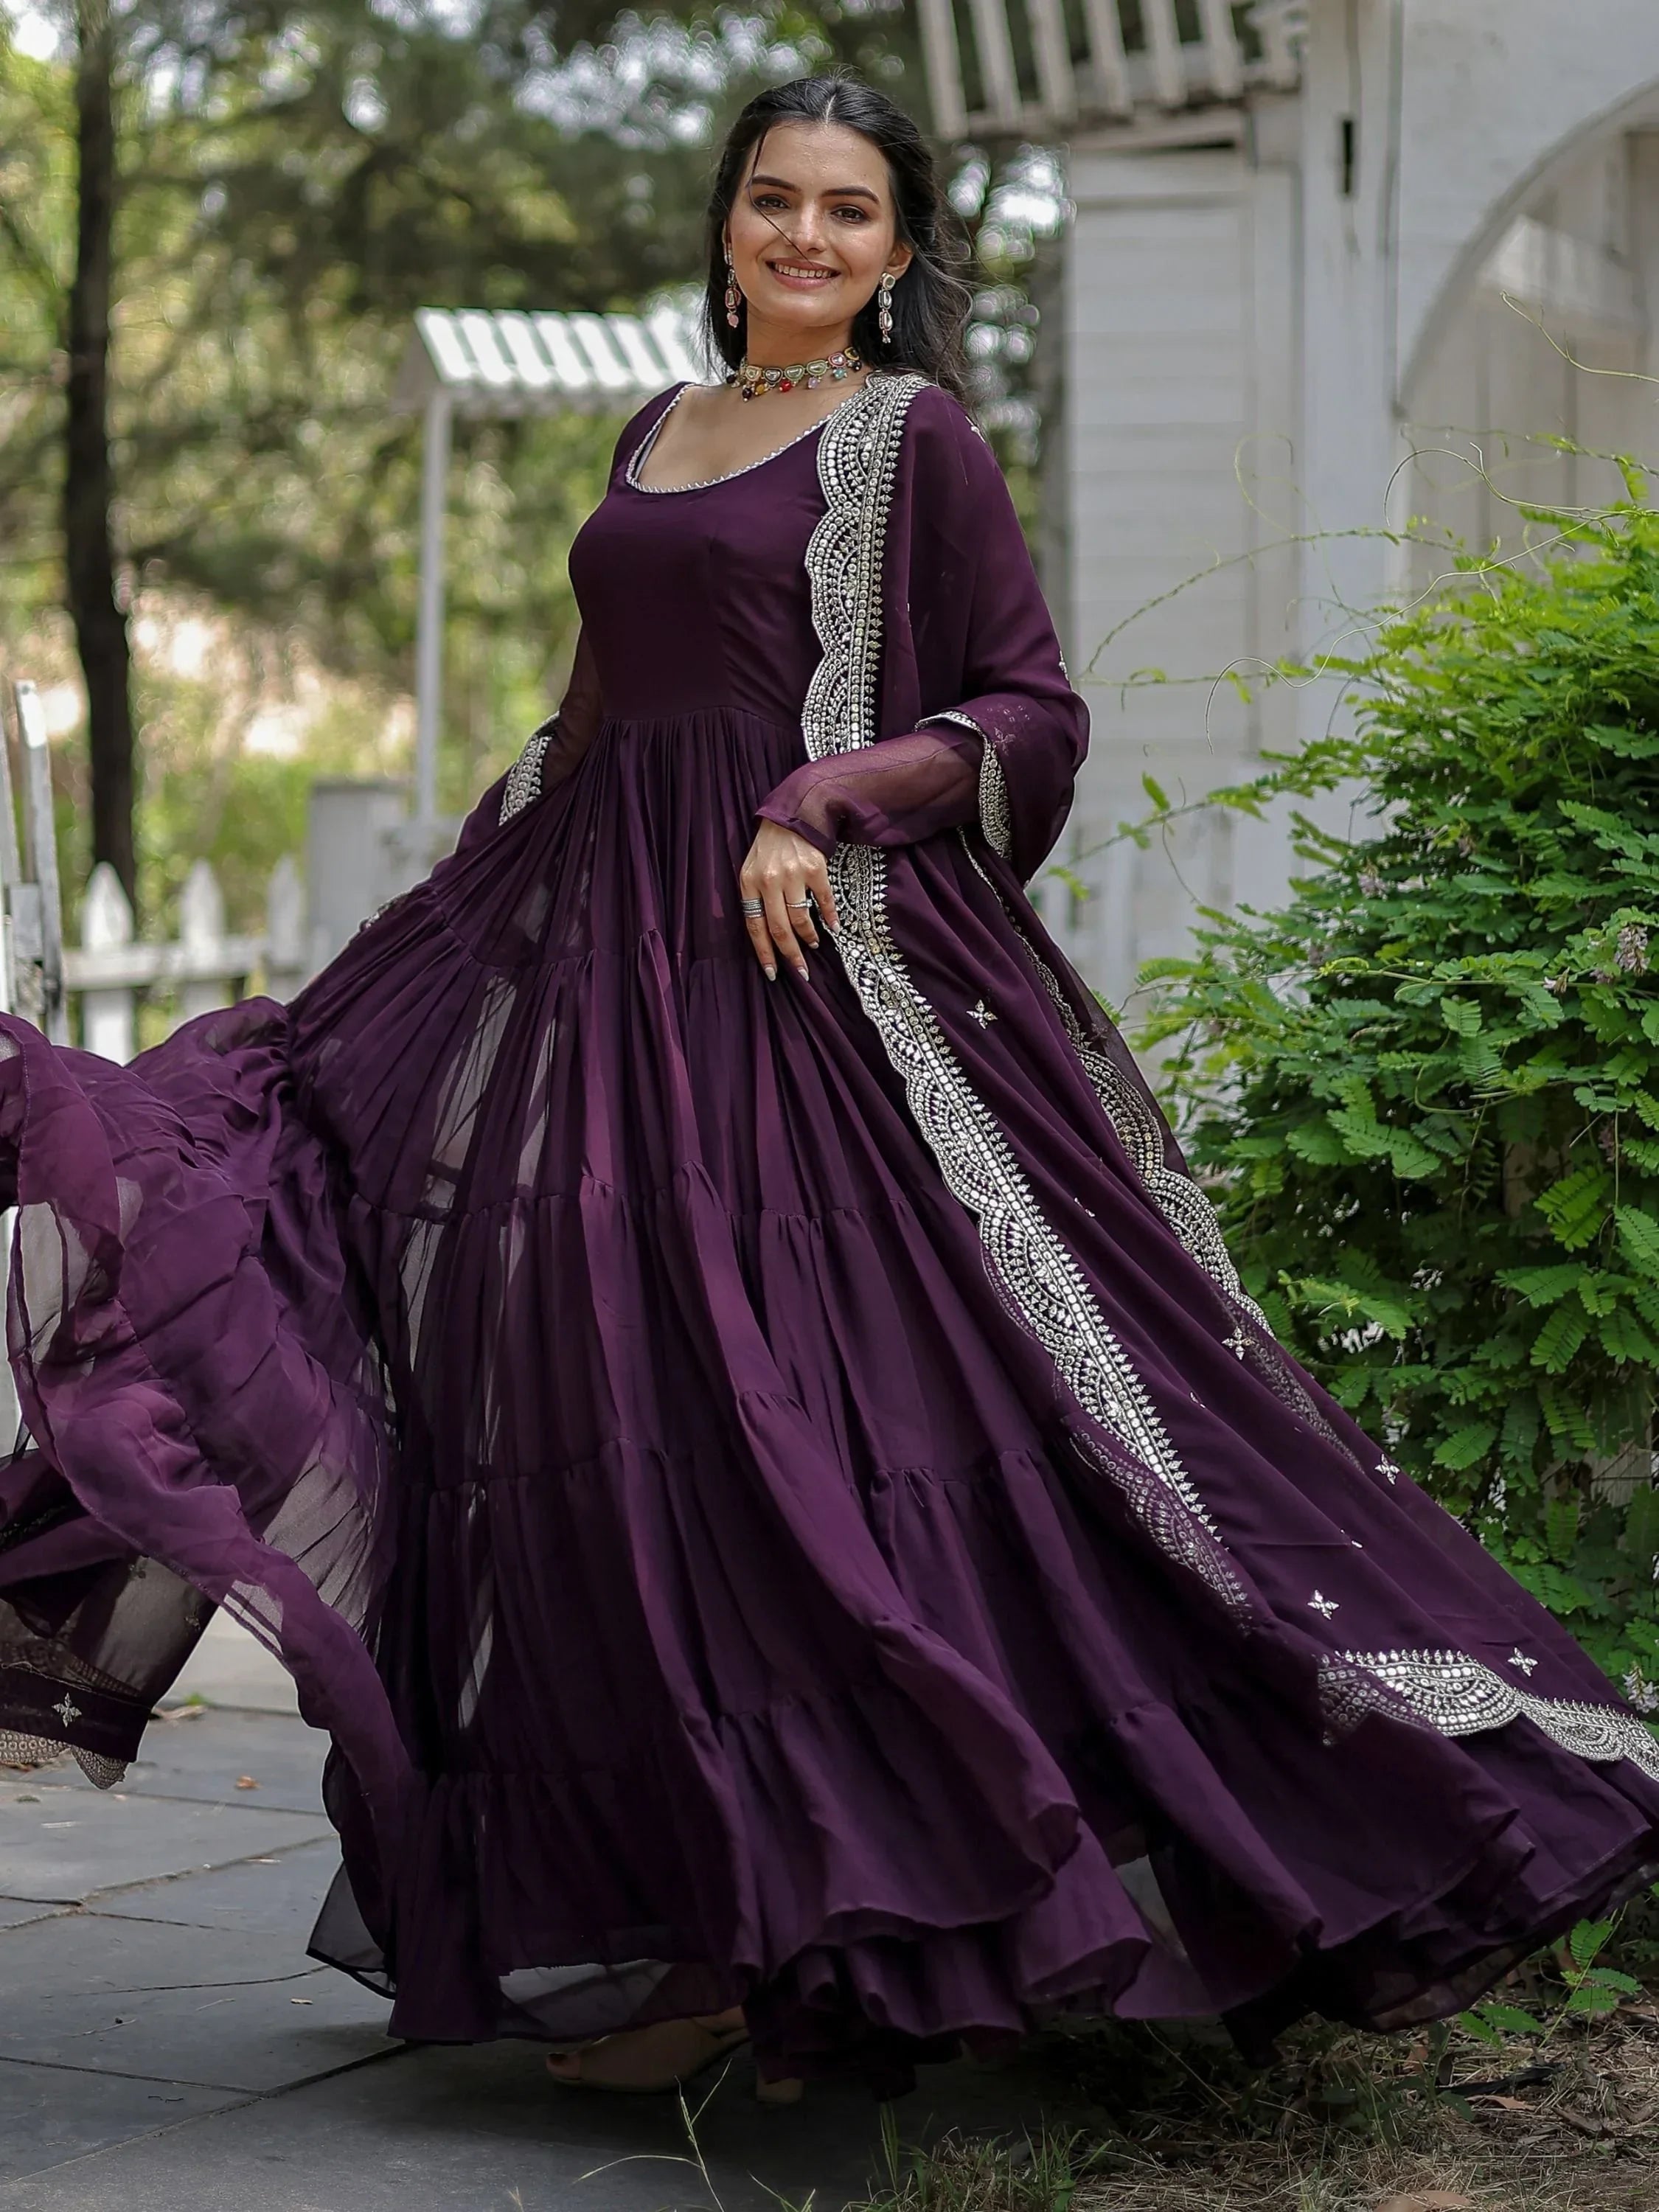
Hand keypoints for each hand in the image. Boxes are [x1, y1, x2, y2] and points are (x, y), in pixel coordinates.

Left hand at [739, 821, 839, 980]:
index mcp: (749, 883)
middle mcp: (769, 880)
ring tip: (813, 944)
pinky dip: (830, 917)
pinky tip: (834, 926)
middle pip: (779, 928)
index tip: (773, 973)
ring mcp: (793, 874)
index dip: (764, 953)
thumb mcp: (752, 869)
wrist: (793, 814)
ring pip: (801, 919)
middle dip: (790, 955)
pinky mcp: (816, 869)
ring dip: (809, 937)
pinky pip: (824, 901)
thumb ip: (756, 898)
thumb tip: (769, 935)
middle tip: (801, 971)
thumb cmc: (769, 847)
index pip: (754, 926)